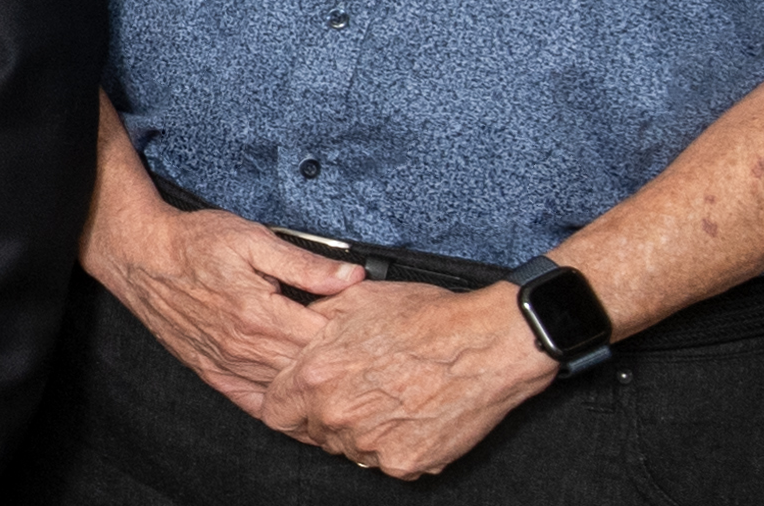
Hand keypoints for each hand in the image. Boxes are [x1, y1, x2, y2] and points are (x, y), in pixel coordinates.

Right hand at [82, 183, 361, 429]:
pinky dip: (280, 411)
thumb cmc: (194, 243)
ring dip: (313, 392)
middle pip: (309, 373)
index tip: (372, 332)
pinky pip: (252, 403)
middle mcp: (244, 348)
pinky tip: (300, 410)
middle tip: (366, 362)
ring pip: (285, 393)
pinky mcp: (211, 372)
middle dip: (338, 368)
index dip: (354, 339)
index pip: (324, 341)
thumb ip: (305, 264)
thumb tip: (352, 277)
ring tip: (342, 387)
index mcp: (260, 314)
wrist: (141, 256)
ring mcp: (226, 364)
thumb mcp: (253, 239)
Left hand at [256, 278, 556, 479]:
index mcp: (317, 375)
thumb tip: (295, 329)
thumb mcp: (356, 300)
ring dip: (362, 433)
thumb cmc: (428, 319)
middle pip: (314, 432)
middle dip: (329, 417)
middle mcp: (337, 414)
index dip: (289, 404)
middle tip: (362, 395)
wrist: (488, 345)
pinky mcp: (405, 463)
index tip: (304, 400)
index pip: (275, 411)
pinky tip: (413, 416)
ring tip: (393, 401)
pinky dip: (397, 445)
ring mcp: (370, 444)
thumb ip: (313, 321)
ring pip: (350, 450)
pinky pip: (387, 462)